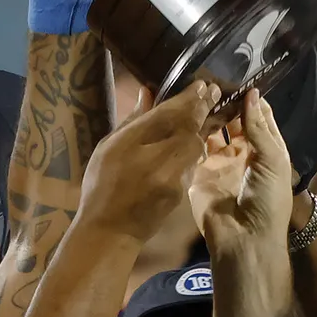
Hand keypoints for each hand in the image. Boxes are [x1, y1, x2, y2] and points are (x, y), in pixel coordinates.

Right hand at [77, 81, 218, 243]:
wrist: (110, 232)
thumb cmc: (102, 185)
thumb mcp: (109, 147)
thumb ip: (134, 120)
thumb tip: (148, 92)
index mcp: (138, 143)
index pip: (174, 112)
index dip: (191, 97)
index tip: (203, 84)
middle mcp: (161, 158)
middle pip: (191, 128)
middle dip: (204, 109)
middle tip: (213, 90)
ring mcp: (176, 177)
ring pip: (195, 146)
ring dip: (202, 129)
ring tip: (207, 110)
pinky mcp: (183, 191)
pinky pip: (191, 163)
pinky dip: (194, 149)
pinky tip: (193, 141)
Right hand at [196, 90, 295, 253]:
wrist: (244, 238)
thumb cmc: (268, 200)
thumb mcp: (272, 159)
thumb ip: (258, 127)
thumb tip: (252, 93)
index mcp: (269, 151)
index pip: (260, 117)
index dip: (252, 99)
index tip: (239, 77)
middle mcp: (245, 154)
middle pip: (236, 121)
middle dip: (228, 103)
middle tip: (214, 78)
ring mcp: (222, 162)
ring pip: (215, 131)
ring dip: (210, 114)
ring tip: (200, 90)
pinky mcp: (201, 172)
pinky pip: (196, 147)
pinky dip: (193, 131)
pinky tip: (187, 111)